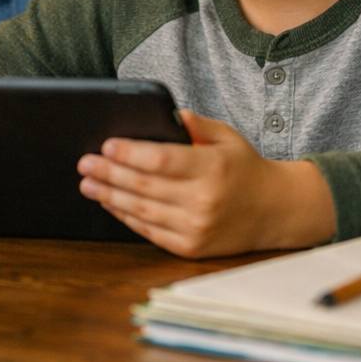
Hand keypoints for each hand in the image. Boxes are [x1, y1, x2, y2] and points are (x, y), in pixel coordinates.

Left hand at [76, 110, 335, 257]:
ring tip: (88, 183)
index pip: (161, 160)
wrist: (275, 211)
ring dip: (110, 196)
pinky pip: (149, 231)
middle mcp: (204, 200)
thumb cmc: (245, 168)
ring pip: (142, 211)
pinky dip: (126, 217)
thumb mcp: (227, 137)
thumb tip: (165, 114)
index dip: (130, 153)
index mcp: (213, 168)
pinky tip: (111, 203)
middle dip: (109, 173)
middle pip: (144, 186)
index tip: (107, 144)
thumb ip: (195, 124)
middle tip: (85, 162)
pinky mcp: (190, 247)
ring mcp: (196, 228)